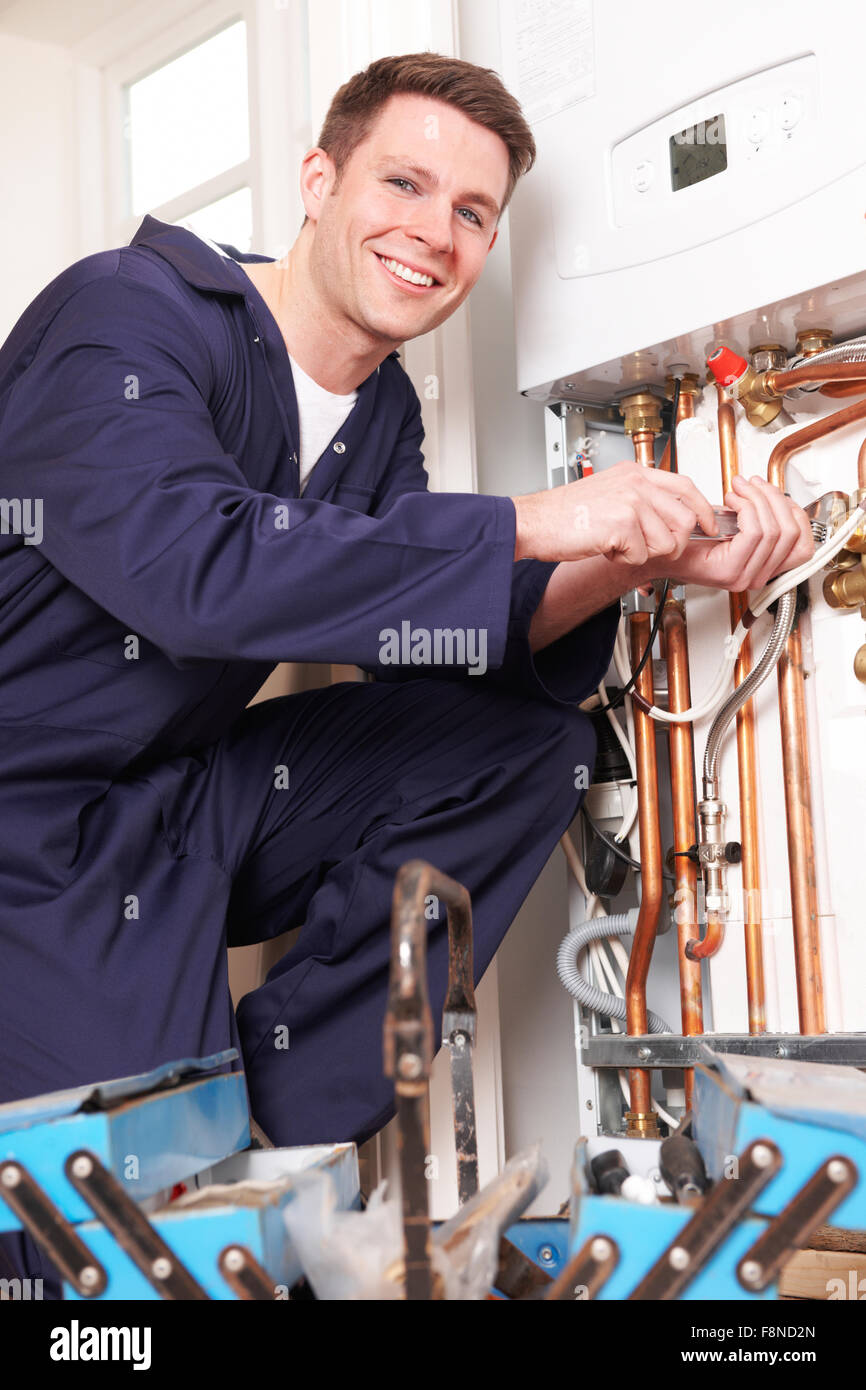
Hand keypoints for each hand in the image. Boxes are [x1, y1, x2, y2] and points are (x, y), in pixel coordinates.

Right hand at [512, 459, 717, 565]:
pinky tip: (605, 548)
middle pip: (684, 519)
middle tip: (647, 548)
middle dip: (672, 543)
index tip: (708, 525)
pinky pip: (642, 555)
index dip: (702, 510)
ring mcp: (631, 501)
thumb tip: (668, 517)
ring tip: (618, 545)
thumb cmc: (564, 514)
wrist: (534, 522)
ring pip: (666, 541)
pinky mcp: (622, 523)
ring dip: (643, 553)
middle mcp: (636, 483)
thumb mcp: (609, 492)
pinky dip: (623, 559)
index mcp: (635, 473)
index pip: (686, 487)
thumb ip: (640, 498)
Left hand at [664, 475, 813, 591]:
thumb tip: (777, 499)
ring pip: (774, 530)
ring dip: (758, 500)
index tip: (775, 495)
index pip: (803, 546)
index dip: (796, 514)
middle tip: (753, 484)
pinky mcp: (730, 571)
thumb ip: (761, 518)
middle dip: (774, 499)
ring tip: (739, 489)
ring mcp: (745, 576)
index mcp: (765, 568)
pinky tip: (731, 501)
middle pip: (790, 533)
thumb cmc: (691, 539)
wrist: (661, 552)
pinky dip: (746, 508)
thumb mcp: (735, 526)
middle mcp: (758, 576)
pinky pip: (754, 532)